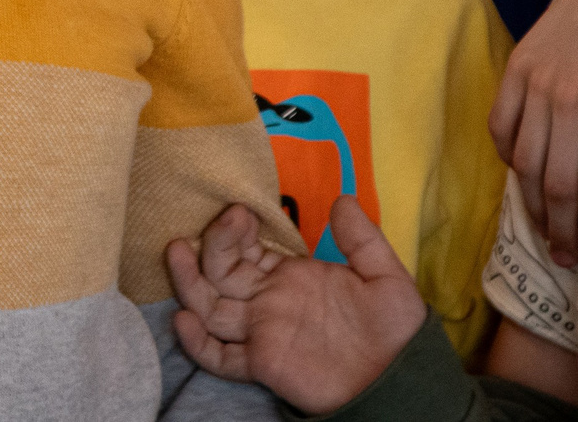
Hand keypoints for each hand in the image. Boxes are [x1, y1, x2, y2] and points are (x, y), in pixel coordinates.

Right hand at [169, 200, 426, 412]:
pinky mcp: (263, 364)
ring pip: (211, 306)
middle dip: (213, 244)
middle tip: (225, 221)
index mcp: (289, 276)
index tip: (242, 212)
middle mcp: (267, 302)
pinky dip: (198, 343)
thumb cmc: (394, 329)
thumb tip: (342, 199)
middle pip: (220, 272)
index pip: (246, 249)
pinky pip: (221, 357)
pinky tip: (184, 320)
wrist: (400, 379)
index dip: (236, 230)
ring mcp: (261, 332)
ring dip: (188, 280)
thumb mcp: (384, 275)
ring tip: (177, 250)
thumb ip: (362, 238)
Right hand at [488, 0, 577, 266]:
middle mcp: (573, 97)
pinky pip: (502, 123)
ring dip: (532, 203)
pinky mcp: (519, 65)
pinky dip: (509, 154)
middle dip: (559, 227)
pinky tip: (522, 172)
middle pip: (557, 182)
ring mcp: (540, 80)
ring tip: (541, 228)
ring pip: (526, 160)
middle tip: (563, 255)